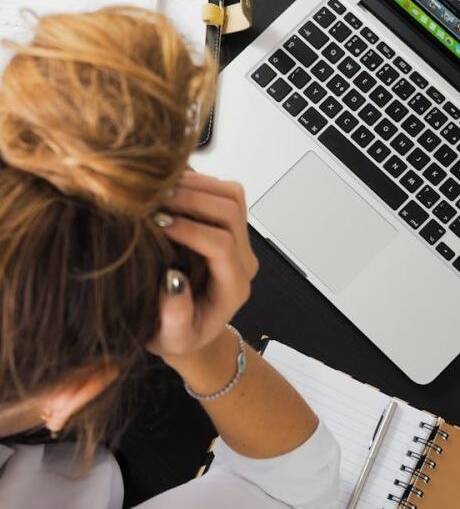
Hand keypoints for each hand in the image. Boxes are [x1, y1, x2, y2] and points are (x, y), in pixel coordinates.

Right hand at [147, 171, 258, 365]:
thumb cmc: (180, 335)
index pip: (222, 245)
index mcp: (233, 287)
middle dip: (192, 199)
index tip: (157, 223)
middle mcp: (243, 259)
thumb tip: (172, 280)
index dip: (190, 230)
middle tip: (154, 200)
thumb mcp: (172, 339)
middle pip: (231, 212)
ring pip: (231, 195)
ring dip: (196, 186)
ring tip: (159, 190)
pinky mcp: (230, 226)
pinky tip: (169, 189)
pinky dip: (198, 182)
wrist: (193, 327)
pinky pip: (224, 192)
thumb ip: (175, 318)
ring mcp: (239, 240)